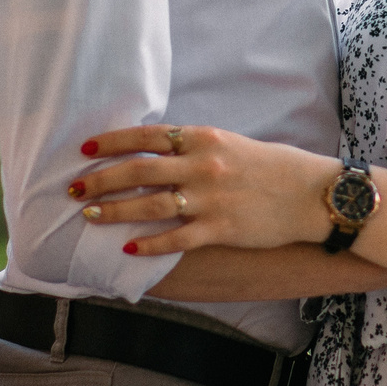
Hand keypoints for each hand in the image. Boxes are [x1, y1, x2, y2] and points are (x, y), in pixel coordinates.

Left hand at [71, 125, 336, 254]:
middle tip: (73, 189)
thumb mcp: (230, 145)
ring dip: (114, 211)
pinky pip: (176, 239)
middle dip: (100, 180)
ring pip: (149, 205)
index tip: (84, 149)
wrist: (313, 194)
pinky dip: (150, 244)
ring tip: (90, 216)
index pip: (146, 136)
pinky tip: (128, 249)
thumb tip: (155, 153)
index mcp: (205, 138)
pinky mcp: (221, 229)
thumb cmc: (272, 168)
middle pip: (138, 171)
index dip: (111, 142)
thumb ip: (195, 148)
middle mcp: (203, 165)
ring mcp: (211, 199)